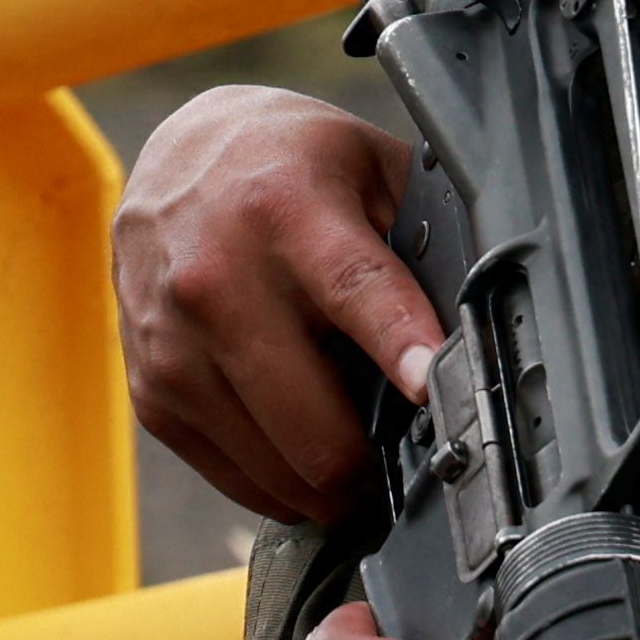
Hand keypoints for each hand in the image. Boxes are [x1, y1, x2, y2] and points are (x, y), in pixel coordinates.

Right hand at [113, 88, 442, 527]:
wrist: (171, 156)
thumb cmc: (283, 166)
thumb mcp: (364, 163)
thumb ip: (423, 231)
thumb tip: (487, 316)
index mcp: (285, 210)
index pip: (353, 289)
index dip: (400, 344)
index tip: (432, 387)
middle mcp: (217, 279)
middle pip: (313, 420)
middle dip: (374, 462)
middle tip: (404, 458)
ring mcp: (175, 342)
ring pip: (276, 465)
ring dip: (328, 482)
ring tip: (353, 456)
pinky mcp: (151, 387)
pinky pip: (231, 475)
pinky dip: (278, 483)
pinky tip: (300, 456)